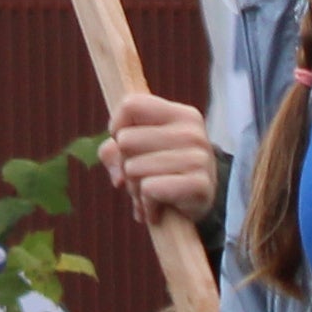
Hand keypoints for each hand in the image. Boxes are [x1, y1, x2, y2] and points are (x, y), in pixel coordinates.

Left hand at [104, 92, 217, 225]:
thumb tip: (118, 176)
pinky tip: (160, 207)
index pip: (130, 105)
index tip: (125, 144)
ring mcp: (199, 158)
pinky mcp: (199, 185)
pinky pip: (149, 189)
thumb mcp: (139, 151)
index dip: (117, 126)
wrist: (198, 205)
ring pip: (133, 168)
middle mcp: (192, 132)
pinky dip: (147, 204)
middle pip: (125, 140)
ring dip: (135, 188)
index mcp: (181, 114)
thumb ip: (113, 150)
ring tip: (153, 192)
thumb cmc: (164, 172)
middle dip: (126, 164)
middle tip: (144, 176)